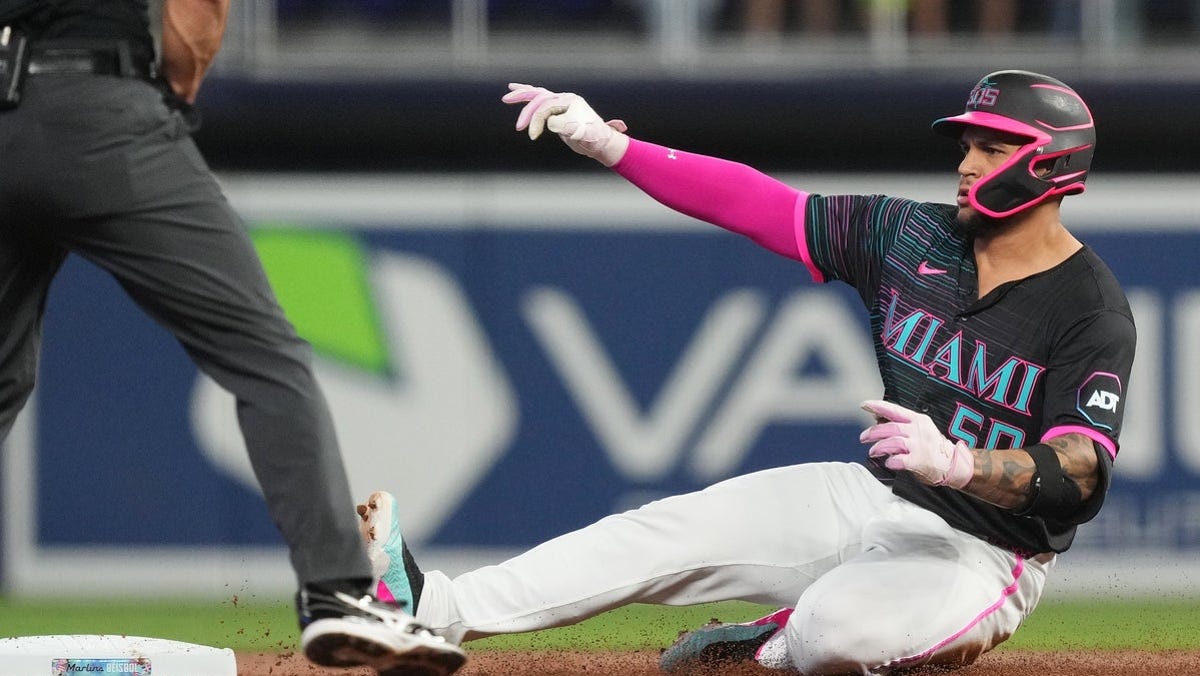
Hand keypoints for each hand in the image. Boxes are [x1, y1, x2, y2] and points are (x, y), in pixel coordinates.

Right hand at [501, 83, 628, 164]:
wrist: (601, 142)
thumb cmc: (593, 137)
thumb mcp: (579, 133)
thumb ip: (564, 125)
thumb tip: (550, 122)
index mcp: (569, 100)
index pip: (545, 107)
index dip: (536, 121)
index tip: (532, 136)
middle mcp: (564, 99)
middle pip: (539, 97)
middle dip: (526, 110)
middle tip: (518, 126)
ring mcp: (561, 104)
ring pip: (538, 95)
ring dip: (522, 95)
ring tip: (508, 96)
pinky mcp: (557, 111)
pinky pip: (541, 101)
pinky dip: (530, 96)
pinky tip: (519, 90)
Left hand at [858, 400, 973, 488]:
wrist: (954, 464)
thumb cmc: (933, 447)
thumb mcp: (919, 429)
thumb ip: (901, 424)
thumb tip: (877, 418)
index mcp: (918, 420)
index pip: (895, 410)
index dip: (878, 406)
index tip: (864, 405)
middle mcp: (919, 431)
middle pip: (891, 427)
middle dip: (873, 432)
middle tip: (863, 437)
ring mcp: (920, 446)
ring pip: (893, 442)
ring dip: (879, 447)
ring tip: (873, 452)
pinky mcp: (920, 461)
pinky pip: (900, 460)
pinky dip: (891, 461)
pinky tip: (889, 462)